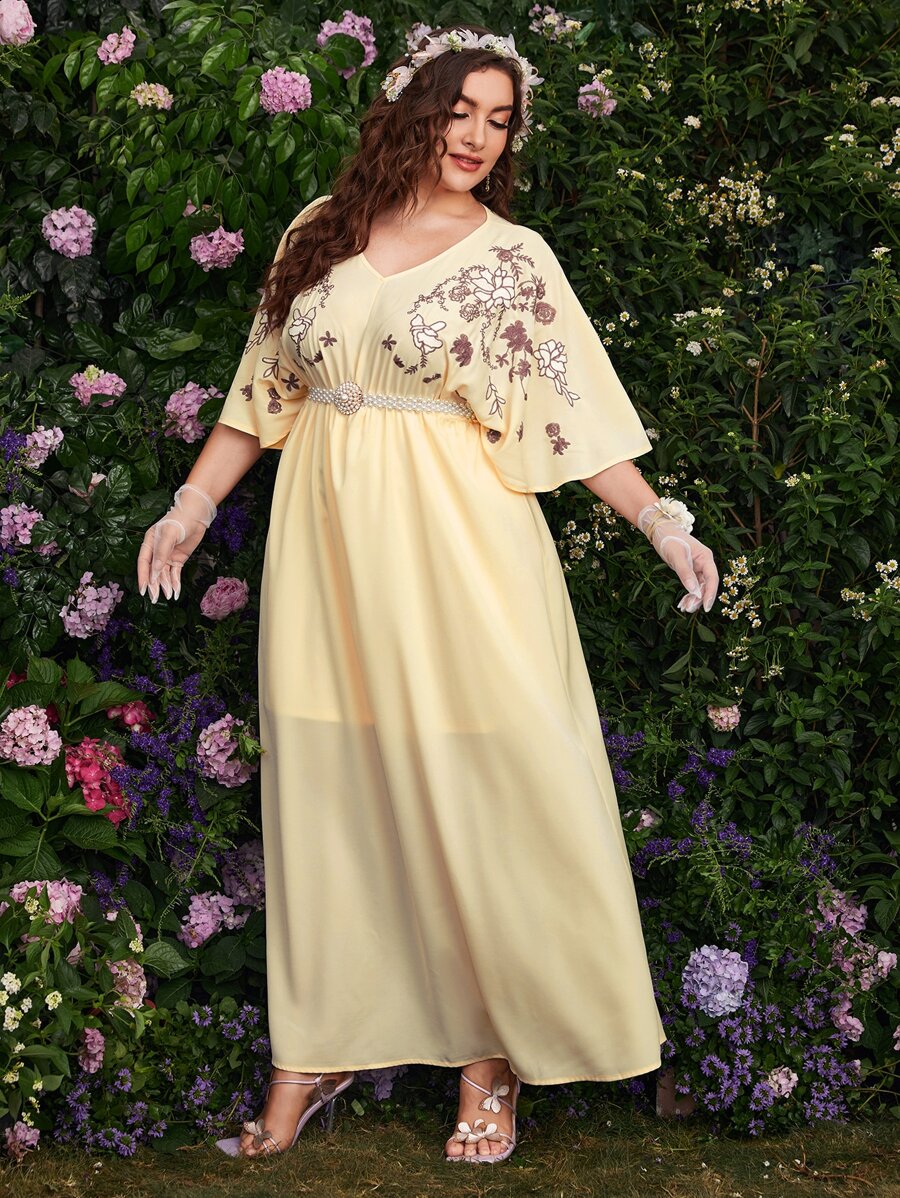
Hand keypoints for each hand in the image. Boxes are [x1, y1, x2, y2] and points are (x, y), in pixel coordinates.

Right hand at [136, 483, 216, 602]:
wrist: (196, 515)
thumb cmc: (180, 520)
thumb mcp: (169, 534)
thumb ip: (161, 552)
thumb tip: (155, 570)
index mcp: (149, 543)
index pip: (143, 562)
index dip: (143, 576)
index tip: (143, 589)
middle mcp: (157, 551)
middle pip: (153, 571)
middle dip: (154, 585)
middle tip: (154, 599)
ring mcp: (168, 556)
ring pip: (164, 574)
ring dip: (166, 585)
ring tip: (169, 596)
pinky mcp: (178, 559)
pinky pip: (175, 573)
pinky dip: (175, 582)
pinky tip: (176, 592)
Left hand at [637, 503, 718, 613]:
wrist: (661, 531)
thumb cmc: (669, 539)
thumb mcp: (676, 556)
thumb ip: (685, 573)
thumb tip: (694, 592)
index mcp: (705, 557)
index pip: (712, 578)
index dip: (710, 594)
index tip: (706, 607)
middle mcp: (704, 563)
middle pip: (706, 585)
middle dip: (699, 599)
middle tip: (688, 609)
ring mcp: (698, 567)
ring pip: (699, 587)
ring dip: (693, 599)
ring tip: (684, 608)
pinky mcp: (690, 570)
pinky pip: (692, 585)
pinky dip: (688, 594)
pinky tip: (683, 603)